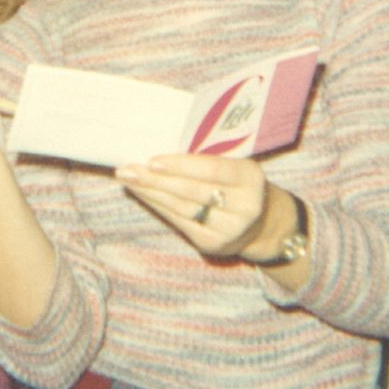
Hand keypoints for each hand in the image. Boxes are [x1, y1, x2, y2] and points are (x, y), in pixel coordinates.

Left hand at [115, 153, 270, 257]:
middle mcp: (244, 207)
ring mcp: (229, 230)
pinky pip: (179, 222)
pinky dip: (158, 206)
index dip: (182, 166)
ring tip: (128, 178)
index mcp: (251, 178)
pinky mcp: (213, 245)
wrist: (262, 222)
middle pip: (192, 191)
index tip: (152, 160)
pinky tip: (142, 193)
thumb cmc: (237, 181)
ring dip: (151, 192)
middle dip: (156, 180)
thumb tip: (160, 143)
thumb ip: (208, 156)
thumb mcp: (235, 163)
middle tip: (127, 169)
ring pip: (181, 208)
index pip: (213, 170)